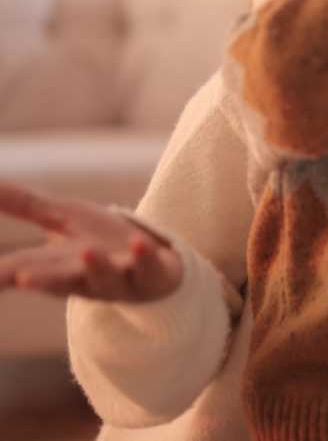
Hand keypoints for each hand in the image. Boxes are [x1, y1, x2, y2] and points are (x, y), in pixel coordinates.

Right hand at [0, 181, 181, 301]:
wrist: (155, 268)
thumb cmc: (101, 241)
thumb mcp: (63, 218)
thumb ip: (26, 204)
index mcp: (54, 267)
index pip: (19, 270)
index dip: (1, 275)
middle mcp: (83, 278)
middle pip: (58, 280)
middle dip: (40, 279)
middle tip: (21, 277)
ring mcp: (119, 278)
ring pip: (104, 277)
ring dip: (96, 265)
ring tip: (88, 250)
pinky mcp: (151, 274)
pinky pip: (148, 267)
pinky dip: (143, 256)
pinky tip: (139, 242)